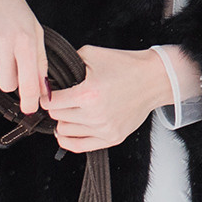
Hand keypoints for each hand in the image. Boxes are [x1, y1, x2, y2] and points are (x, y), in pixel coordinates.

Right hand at [0, 0, 49, 112]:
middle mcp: (4, 42)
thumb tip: (42, 90)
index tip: (30, 109)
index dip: (30, 100)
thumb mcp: (33, 28)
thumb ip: (39, 60)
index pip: (29, 81)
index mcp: (24, 38)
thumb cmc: (10, 6)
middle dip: (10, 78)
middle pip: (9, 84)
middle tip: (8, 60)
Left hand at [45, 46, 177, 152]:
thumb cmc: (127, 66)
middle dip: (57, 106)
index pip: (51, 103)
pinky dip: (69, 139)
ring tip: (71, 111)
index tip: (49, 93)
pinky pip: (79, 146)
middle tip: (63, 99)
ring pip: (65, 131)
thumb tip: (50, 74)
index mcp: (88, 94)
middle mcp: (95, 115)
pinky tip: (68, 131)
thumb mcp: (92, 54)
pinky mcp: (112, 138)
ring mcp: (104, 129)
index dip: (47, 95)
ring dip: (64, 121)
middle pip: (57, 117)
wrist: (154, 79)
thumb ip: (68, 63)